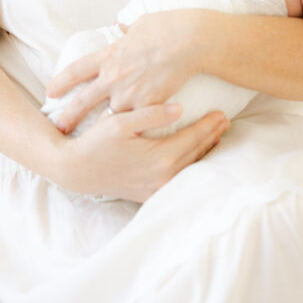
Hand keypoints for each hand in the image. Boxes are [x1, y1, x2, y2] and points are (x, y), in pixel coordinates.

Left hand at [47, 9, 213, 133]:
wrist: (188, 40)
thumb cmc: (167, 26)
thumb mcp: (140, 24)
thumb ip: (127, 31)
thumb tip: (121, 26)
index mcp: (109, 55)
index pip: (77, 70)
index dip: (61, 81)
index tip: (50, 91)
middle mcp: (114, 76)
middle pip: (83, 100)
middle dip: (69, 115)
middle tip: (59, 128)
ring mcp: (130, 93)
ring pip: (108, 119)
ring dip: (100, 131)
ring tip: (91, 146)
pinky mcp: (148, 106)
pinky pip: (137, 125)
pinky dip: (132, 134)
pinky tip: (126, 148)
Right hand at [57, 103, 228, 201]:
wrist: (77, 171)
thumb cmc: (96, 142)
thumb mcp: (121, 122)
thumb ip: (151, 113)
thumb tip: (180, 108)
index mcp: (160, 158)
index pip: (194, 138)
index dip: (209, 124)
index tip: (222, 112)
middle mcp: (164, 177)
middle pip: (197, 153)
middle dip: (212, 135)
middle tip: (225, 120)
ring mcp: (158, 189)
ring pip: (191, 167)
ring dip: (205, 150)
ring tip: (216, 134)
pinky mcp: (151, 193)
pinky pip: (181, 177)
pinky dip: (192, 163)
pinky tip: (196, 154)